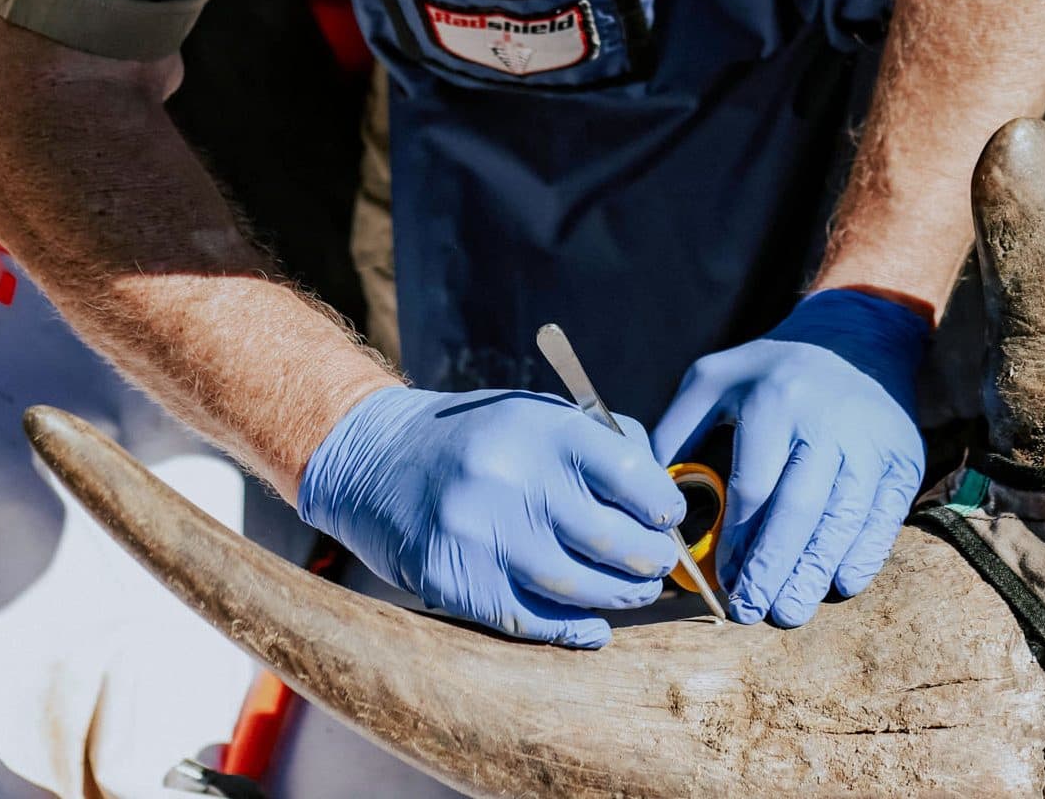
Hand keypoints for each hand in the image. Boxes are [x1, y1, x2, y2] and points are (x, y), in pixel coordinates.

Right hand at [297, 386, 685, 644]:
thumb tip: (660, 498)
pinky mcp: (451, 578)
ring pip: (575, 586)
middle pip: (609, 538)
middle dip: (649, 560)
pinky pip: (528, 618)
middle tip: (661, 565)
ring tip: (637, 592)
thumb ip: (601, 447)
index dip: (661, 505)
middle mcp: (512, 477)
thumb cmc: (478, 438)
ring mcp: (479, 532)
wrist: (376, 459)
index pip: (630, 472)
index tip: (668, 520)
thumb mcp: (538, 416)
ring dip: (618, 597)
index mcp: (542, 428)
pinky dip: (570, 629)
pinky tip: (594, 627)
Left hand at [653, 289, 927, 627]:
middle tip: (752, 612)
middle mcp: (826, 422)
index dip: (737, 542)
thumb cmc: (773, 369)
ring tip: (789, 611)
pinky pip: (883, 519)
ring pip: (843, 520)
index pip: (754, 486)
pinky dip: (862, 556)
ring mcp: (871, 442)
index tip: (723, 582)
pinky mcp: (903, 460)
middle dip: (773, 569)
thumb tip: (652, 494)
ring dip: (814, 573)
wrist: (860, 335)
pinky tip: (838, 584)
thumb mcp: (715, 378)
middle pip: (799, 510)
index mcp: (775, 402)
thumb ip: (677, 429)